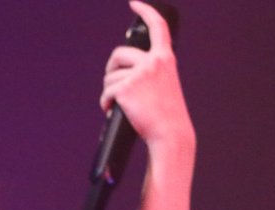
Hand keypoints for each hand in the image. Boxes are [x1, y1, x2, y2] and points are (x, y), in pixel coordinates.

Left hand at [100, 1, 194, 151]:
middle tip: (112, 83)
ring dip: (109, 92)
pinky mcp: (125, 88)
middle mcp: (153, 61)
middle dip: (111, 69)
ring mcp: (139, 74)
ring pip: (110, 77)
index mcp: (165, 58)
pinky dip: (105, 103)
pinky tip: (111, 111)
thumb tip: (124, 72)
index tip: (134, 3)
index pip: (157, 27)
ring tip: (117, 104)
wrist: (169, 132)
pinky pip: (106, 92)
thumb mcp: (164, 85)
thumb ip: (150, 72)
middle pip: (118, 54)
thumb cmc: (166, 114)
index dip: (145, 12)